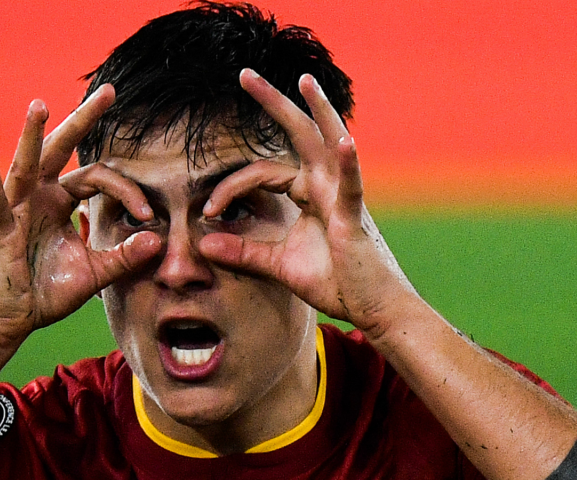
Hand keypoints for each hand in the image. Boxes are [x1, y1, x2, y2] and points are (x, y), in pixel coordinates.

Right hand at [0, 85, 161, 341]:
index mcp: (62, 200)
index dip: (126, 191)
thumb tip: (159, 240)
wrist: (13, 319)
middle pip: (63, 149)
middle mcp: (39, 195)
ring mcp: (17, 208)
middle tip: (108, 91)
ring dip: (33, 136)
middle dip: (84, 119)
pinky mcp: (1, 230)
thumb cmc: (47, 292)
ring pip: (28, 165)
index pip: (98, 177)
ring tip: (40, 106)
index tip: (148, 214)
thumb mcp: (96, 273)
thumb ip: (124, 256)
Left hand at [198, 70, 414, 336]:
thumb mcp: (279, 267)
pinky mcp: (354, 217)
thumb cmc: (336, 284)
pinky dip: (348, 162)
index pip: (263, 172)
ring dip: (317, 111)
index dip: (231, 187)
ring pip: (327, 145)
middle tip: (244, 74)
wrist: (373, 310)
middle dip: (273, 103)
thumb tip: (204, 242)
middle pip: (298, 135)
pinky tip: (344, 140)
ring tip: (303, 81)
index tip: (208, 212)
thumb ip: (244, 253)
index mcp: (310, 193)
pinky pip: (351, 185)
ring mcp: (343, 197)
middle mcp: (327, 186)